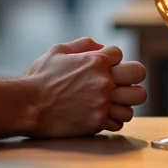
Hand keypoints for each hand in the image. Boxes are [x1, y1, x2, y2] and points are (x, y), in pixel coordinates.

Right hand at [22, 37, 145, 136]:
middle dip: (131, 76)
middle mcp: (103, 81)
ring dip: (124, 100)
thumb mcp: (58, 51)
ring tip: (112, 101)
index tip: (102, 66)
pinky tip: (103, 114)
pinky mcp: (97, 122)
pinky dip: (113, 118)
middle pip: (139, 73)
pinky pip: (120, 122)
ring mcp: (102, 103)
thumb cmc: (40, 77)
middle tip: (120, 82)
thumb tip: (101, 47)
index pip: (120, 53)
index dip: (111, 58)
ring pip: (135, 101)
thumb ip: (83, 45)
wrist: (28, 105)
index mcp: (95, 61)